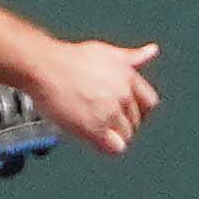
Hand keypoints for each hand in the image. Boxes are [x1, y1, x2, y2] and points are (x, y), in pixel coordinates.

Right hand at [26, 37, 160, 157]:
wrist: (46, 67)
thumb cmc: (71, 58)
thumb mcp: (107, 52)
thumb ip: (133, 56)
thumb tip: (153, 50)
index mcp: (128, 75)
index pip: (149, 102)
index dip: (138, 110)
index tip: (126, 113)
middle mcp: (123, 94)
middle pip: (137, 121)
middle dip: (124, 123)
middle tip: (105, 120)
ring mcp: (110, 112)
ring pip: (126, 136)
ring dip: (114, 135)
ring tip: (96, 128)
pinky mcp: (95, 128)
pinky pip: (115, 148)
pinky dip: (108, 147)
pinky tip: (96, 139)